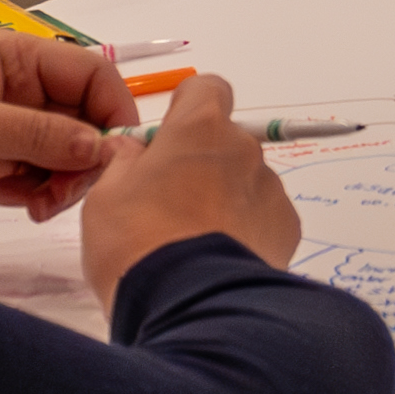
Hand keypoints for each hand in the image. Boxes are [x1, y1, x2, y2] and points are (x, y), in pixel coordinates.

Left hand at [0, 29, 133, 223]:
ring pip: (65, 154)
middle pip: (83, 120)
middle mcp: (16, 89)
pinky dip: (37, 194)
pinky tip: (11, 201)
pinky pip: (38, 177)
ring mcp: (5, 128)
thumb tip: (100, 147)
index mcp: (13, 58)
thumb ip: (33, 135)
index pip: (89, 75)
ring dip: (61, 182)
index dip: (111, 111)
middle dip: (83, 158)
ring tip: (33, 204)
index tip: (113, 155)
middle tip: (62, 193)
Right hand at [82, 73, 301, 299]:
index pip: (206, 89)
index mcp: (198, 129)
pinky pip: (264, 218)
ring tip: (193, 244)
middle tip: (169, 204)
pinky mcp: (288, 228)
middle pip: (224, 142)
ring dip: (224, 200)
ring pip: (245, 182)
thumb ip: (123, 163)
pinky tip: (218, 261)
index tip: (169, 136)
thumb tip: (132, 151)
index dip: (187, 108)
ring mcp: (270, 188)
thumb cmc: (137, 242)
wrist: (191, 304)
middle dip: (201, 164)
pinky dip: (246, 232)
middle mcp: (242, 149)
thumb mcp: (106, 197)